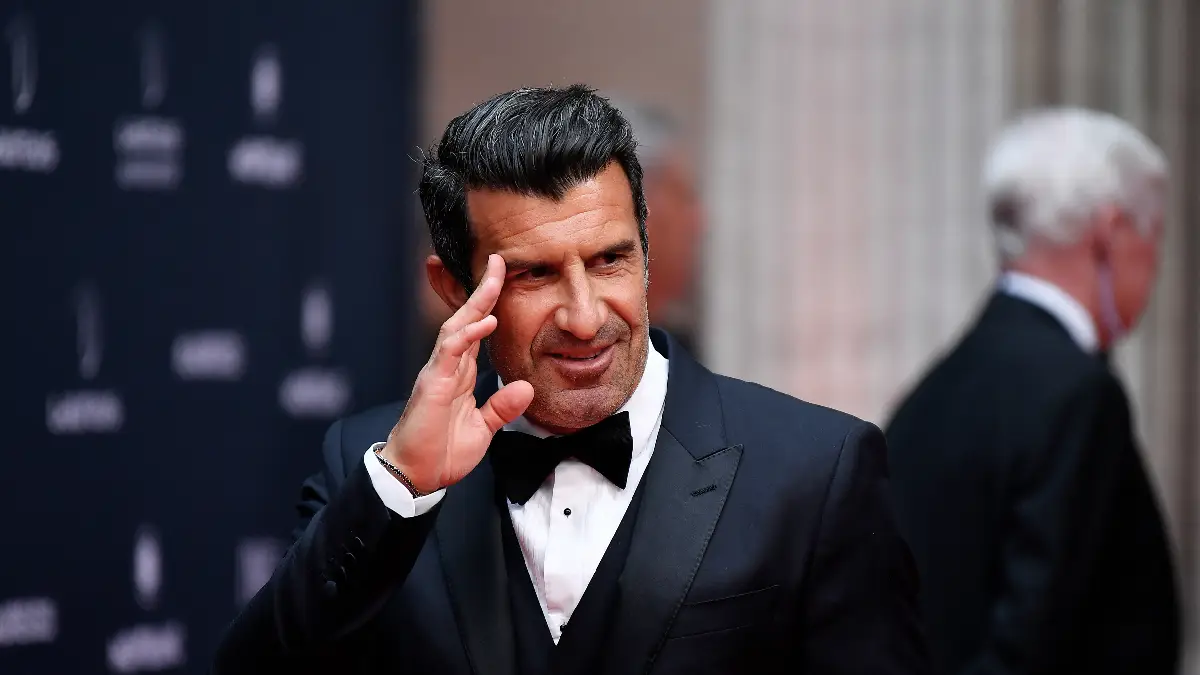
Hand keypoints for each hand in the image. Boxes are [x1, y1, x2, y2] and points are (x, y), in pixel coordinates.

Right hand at [381, 255, 534, 493]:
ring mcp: (438, 372)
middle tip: (497, 261)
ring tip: (493, 278)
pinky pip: (450, 351)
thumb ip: (502, 407)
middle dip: (482, 290)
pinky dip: (467, 334)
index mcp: (460, 374)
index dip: (489, 305)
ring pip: (456, 327)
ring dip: (475, 302)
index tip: (503, 280)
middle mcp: (448, 367)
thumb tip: (526, 387)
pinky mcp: (431, 384)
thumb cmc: (442, 452)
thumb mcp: (483, 429)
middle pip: (466, 319)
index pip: (476, 331)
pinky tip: (486, 321)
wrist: (415, 476)